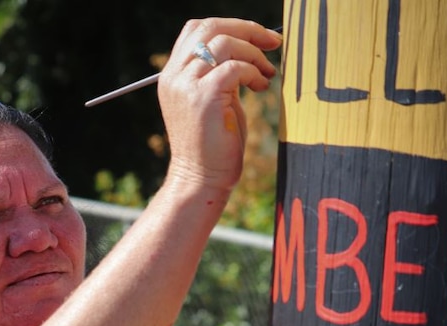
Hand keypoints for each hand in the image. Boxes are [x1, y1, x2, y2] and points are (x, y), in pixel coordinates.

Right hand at [158, 18, 281, 198]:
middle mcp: (175, 76)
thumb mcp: (214, 100)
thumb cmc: (213, 145)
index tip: (258, 39)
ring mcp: (187, 85)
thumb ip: (220, 73)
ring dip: (254, 53)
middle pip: (210, 27)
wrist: (200, 179)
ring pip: (224, 43)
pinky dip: (253, 72)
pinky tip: (262, 87)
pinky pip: (234, 67)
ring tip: (268, 73)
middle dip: (247, 30)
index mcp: (173, 75)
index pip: (196, 29)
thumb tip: (249, 50)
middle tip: (273, 44)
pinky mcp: (204, 97)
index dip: (231, 26)